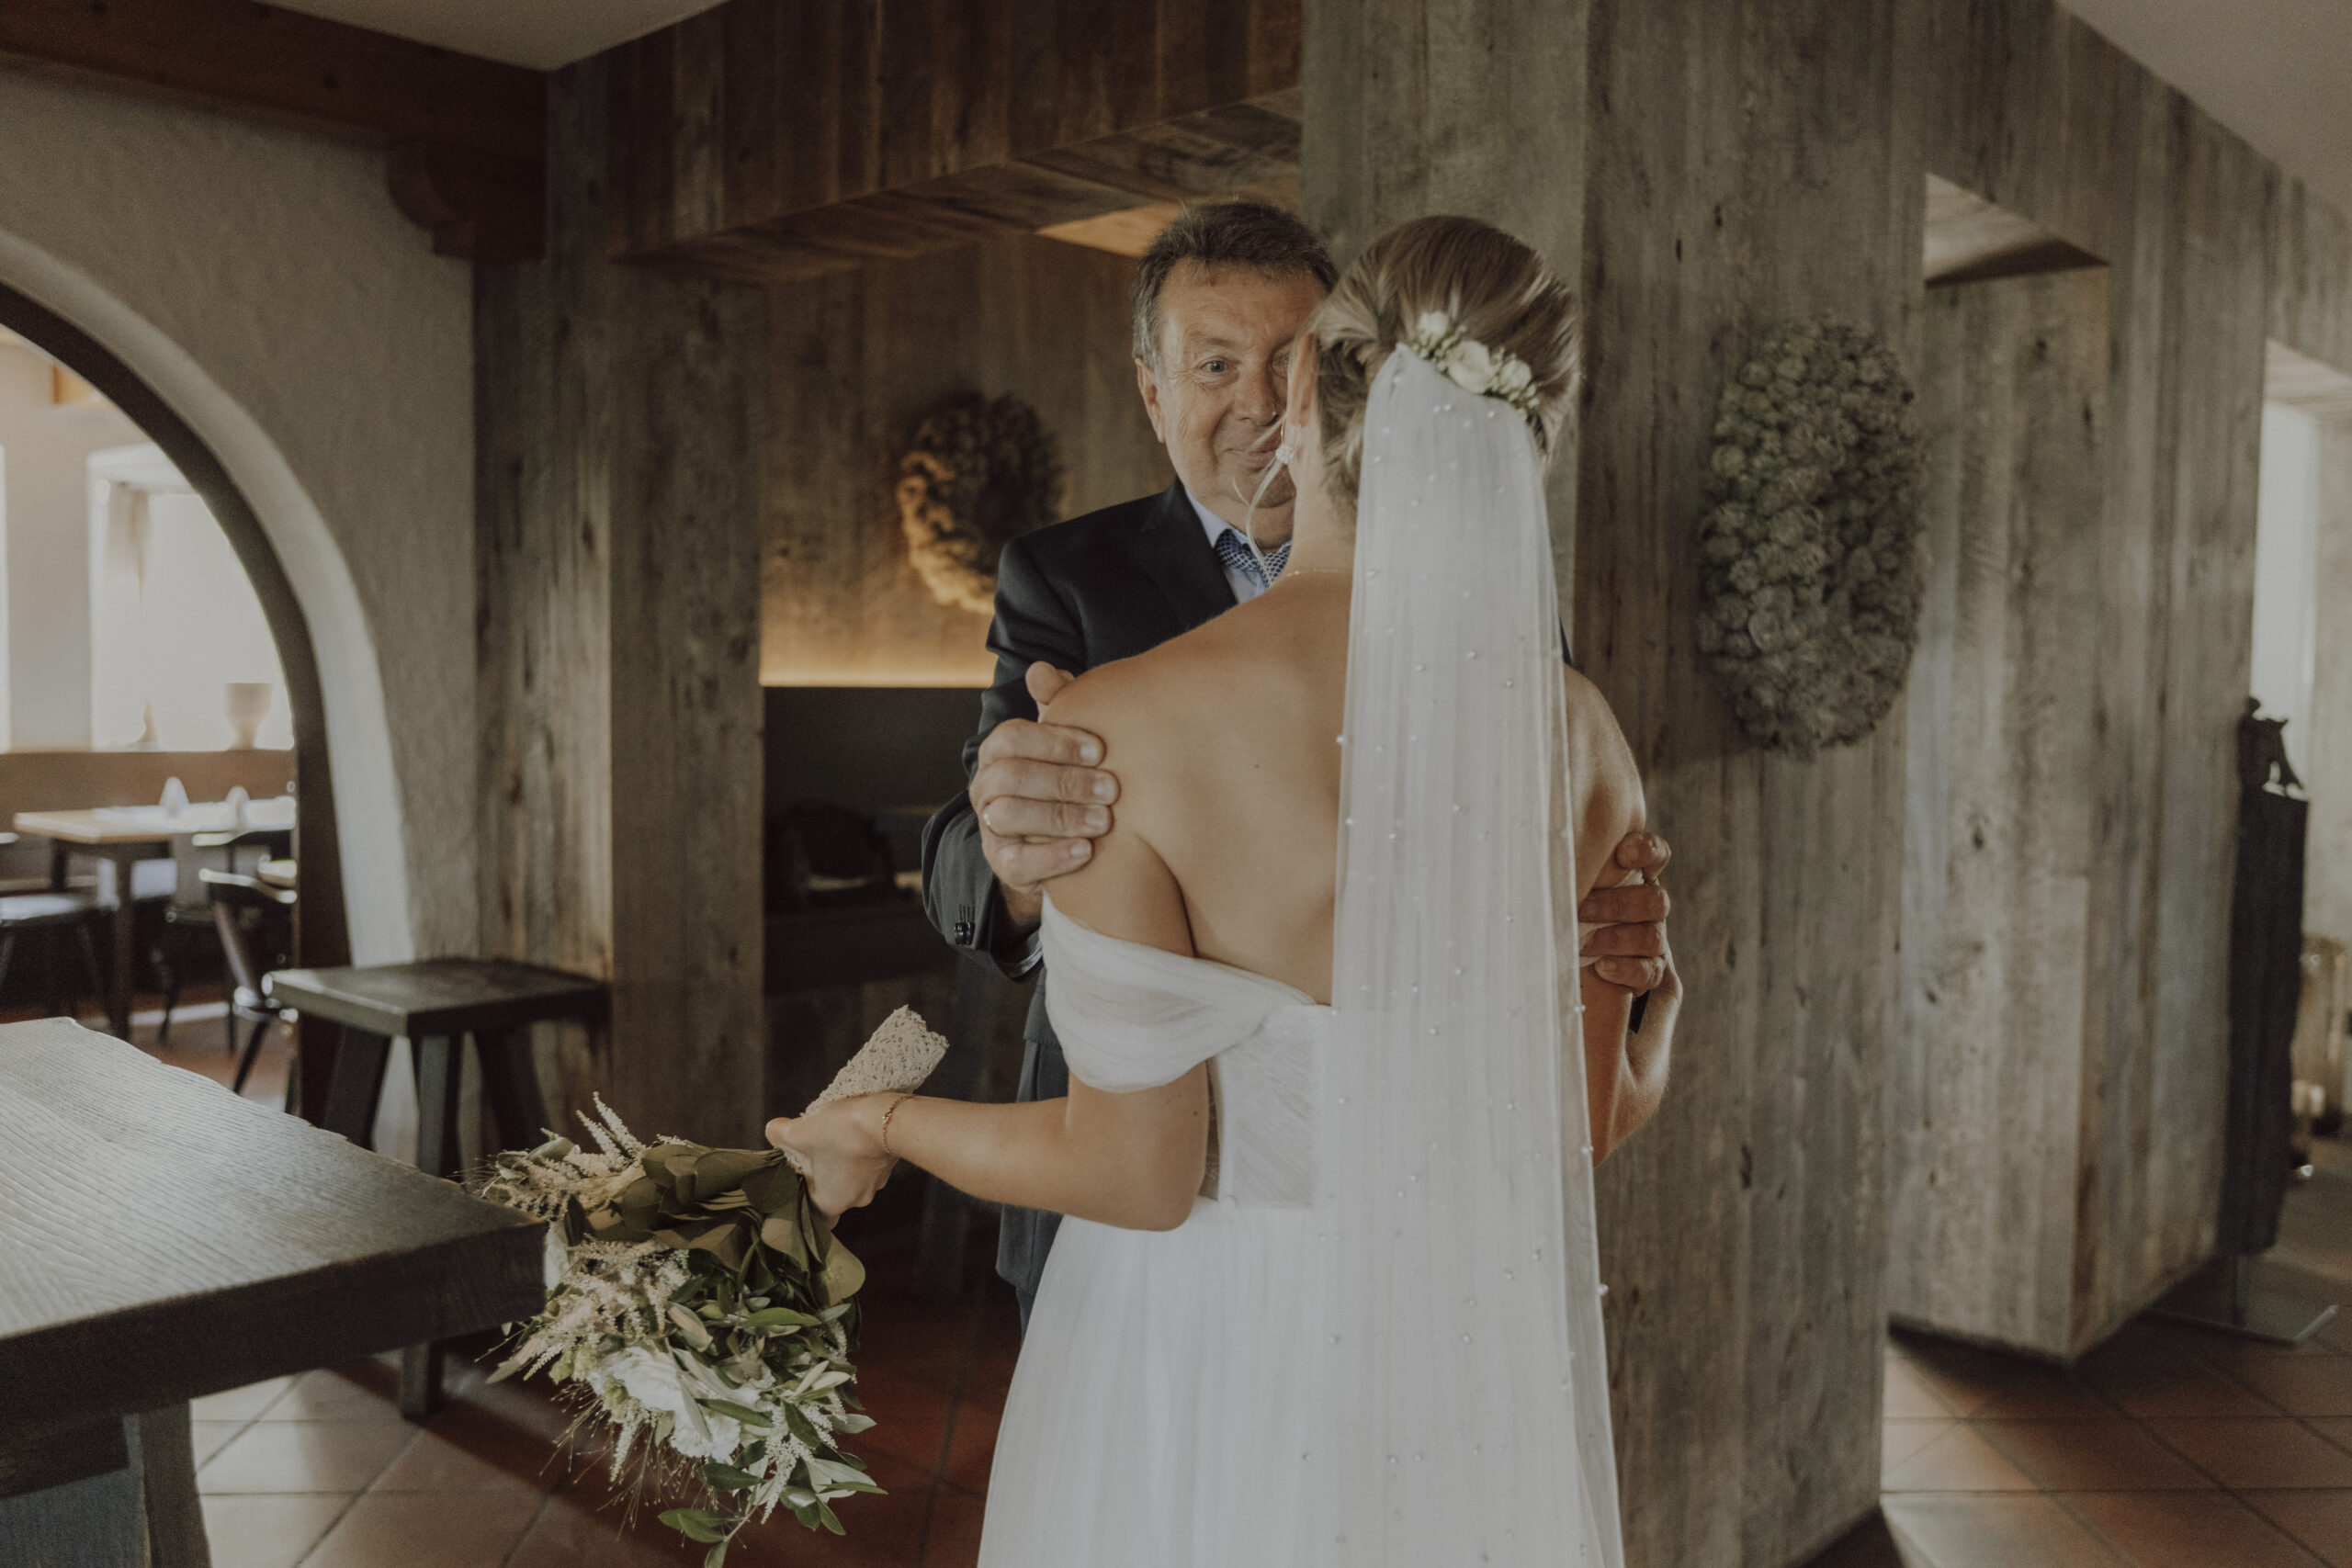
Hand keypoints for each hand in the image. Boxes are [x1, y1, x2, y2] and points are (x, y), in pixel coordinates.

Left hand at [765, 1096, 898, 1220]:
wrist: (889, 1119)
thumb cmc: (841, 1133)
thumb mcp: (799, 1132)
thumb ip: (778, 1134)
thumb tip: (773, 1130)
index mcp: (830, 1203)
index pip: (813, 1216)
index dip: (802, 1200)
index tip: (797, 1180)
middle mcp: (855, 1200)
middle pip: (830, 1192)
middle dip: (819, 1172)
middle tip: (810, 1150)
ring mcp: (875, 1184)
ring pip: (850, 1177)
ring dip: (840, 1160)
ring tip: (833, 1135)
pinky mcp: (887, 1165)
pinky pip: (866, 1164)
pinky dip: (858, 1151)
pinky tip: (853, 1131)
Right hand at [971, 663, 1117, 924]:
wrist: (1055, 839)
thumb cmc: (1062, 776)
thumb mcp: (1062, 742)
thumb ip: (1057, 705)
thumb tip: (1040, 669)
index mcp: (998, 751)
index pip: (1012, 738)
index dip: (1054, 741)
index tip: (1099, 750)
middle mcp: (986, 786)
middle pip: (1011, 777)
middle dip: (1064, 781)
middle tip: (1112, 788)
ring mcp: (990, 826)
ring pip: (1010, 816)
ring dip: (1060, 817)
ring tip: (1104, 821)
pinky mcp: (1001, 863)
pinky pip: (1017, 862)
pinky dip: (1053, 856)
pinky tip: (1087, 851)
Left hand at [1580, 830, 1671, 992]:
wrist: (1581, 962)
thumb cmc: (1569, 912)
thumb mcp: (1570, 889)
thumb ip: (1571, 874)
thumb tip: (1540, 859)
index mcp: (1635, 877)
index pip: (1655, 854)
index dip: (1645, 852)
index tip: (1622, 855)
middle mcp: (1649, 905)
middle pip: (1655, 900)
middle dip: (1616, 905)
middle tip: (1582, 910)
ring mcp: (1653, 938)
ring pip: (1653, 936)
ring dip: (1616, 939)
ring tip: (1585, 944)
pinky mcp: (1651, 969)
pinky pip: (1651, 971)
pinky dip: (1627, 969)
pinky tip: (1603, 967)